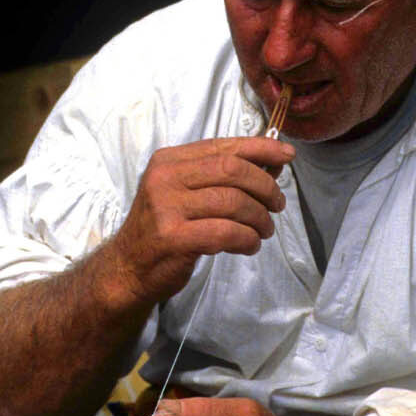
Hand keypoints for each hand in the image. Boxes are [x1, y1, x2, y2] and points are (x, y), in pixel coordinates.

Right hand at [101, 137, 294, 305]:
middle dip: (265, 187)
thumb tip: (273, 163)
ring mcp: (166, 207)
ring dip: (259, 218)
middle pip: (232, 170)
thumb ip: (224, 177)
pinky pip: (226, 232)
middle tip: (276, 205)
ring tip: (264, 230)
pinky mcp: (173, 237)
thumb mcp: (186, 194)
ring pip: (233, 202)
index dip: (260, 149)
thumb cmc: (163, 229)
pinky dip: (247, 239)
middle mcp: (165, 178)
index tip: (287, 155)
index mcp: (169, 161)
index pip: (223, 146)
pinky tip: (249, 245)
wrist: (128, 268)